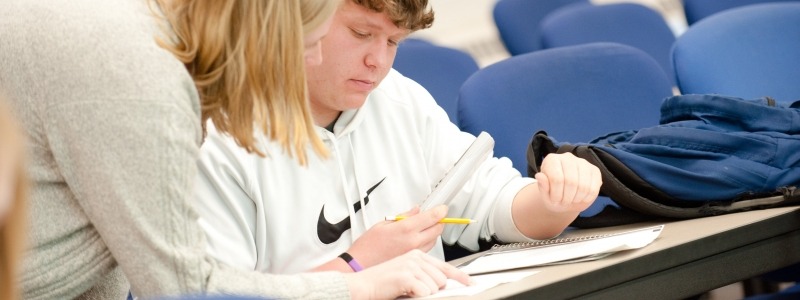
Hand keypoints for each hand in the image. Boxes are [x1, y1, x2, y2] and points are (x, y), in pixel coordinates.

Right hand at [345, 249, 471, 298]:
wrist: (362, 284)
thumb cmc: (380, 280)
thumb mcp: (403, 269)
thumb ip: (422, 269)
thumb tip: (438, 277)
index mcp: (417, 254)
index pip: (445, 266)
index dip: (460, 276)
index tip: (470, 282)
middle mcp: (416, 257)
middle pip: (442, 279)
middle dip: (432, 288)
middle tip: (415, 289)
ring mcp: (411, 266)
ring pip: (434, 287)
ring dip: (422, 293)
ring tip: (406, 289)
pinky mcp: (407, 276)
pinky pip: (425, 293)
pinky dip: (416, 296)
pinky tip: (404, 291)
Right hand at [346, 205, 447, 267]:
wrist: (361, 264)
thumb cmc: (368, 246)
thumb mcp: (384, 224)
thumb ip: (404, 216)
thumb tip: (416, 210)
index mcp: (406, 229)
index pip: (432, 217)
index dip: (441, 211)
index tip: (443, 208)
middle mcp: (413, 241)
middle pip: (437, 229)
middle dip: (439, 221)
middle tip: (436, 216)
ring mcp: (415, 252)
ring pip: (434, 240)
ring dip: (434, 231)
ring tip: (425, 226)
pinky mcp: (413, 260)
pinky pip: (428, 249)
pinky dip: (428, 242)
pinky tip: (420, 238)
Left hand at [534, 152, 601, 213]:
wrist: (565, 198)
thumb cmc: (553, 195)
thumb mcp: (544, 195)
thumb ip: (542, 186)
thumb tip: (539, 176)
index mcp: (552, 160)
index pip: (556, 179)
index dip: (556, 194)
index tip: (554, 200)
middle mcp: (568, 157)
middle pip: (571, 182)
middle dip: (567, 198)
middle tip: (564, 202)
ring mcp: (583, 163)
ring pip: (584, 186)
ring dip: (576, 199)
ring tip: (571, 200)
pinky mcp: (595, 171)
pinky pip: (594, 189)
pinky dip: (586, 199)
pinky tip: (580, 198)